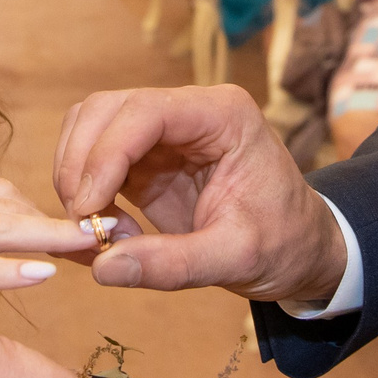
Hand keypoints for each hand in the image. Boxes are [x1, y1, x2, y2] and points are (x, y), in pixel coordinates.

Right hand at [52, 85, 346, 300]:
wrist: (301, 249)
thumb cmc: (284, 244)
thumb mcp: (237, 259)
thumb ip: (173, 264)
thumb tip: (103, 268)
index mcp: (224, 115)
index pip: (145, 111)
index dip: (105, 155)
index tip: (89, 207)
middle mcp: (189, 110)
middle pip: (105, 110)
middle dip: (82, 165)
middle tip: (83, 225)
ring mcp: (164, 131)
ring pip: (90, 128)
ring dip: (76, 176)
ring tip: (97, 231)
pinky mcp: (145, 157)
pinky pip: (93, 159)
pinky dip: (84, 192)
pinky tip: (103, 233)